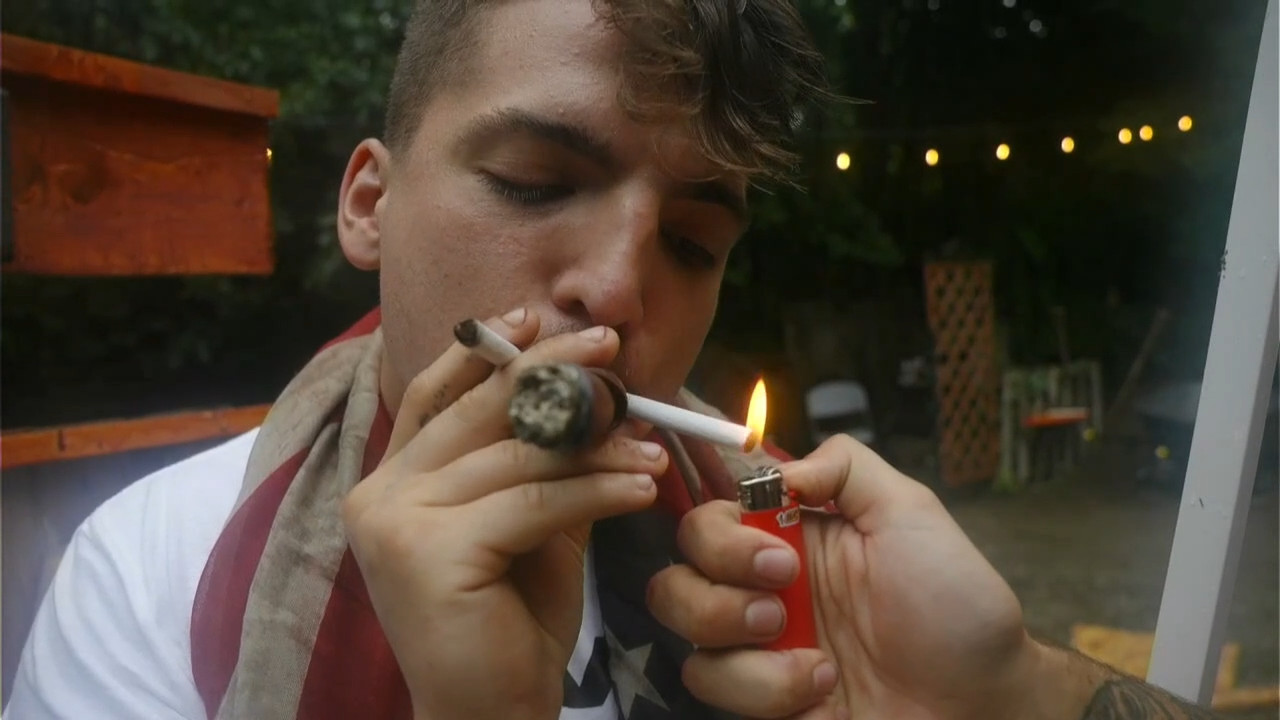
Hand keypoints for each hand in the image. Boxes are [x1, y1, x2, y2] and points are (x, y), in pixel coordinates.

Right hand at [342, 309, 665, 719]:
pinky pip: (534, 500)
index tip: (537, 316)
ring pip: (518, 455)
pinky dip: (598, 488)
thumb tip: (596, 394)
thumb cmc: (509, 621)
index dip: (486, 350)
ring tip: (652, 446)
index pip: (435, 394)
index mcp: (391, 480)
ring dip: (597, 444)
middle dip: (553, 373)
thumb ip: (543, 463)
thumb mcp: (529, 525)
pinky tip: (643, 487)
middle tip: (610, 349)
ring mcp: (395, 521)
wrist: (490, 713)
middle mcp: (379, 492)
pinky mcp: (430, 552)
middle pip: (477, 408)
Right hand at [647, 434, 1035, 719]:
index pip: (712, 516)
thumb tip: (780, 467)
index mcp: (792, 536)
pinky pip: (713, 683)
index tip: (778, 552)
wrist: (981, 701)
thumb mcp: (912, 512)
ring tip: (815, 658)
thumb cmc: (957, 609)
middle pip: (678, 571)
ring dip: (742, 642)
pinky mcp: (761, 698)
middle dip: (718, 587)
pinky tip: (821, 688)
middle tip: (780, 604)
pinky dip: (766, 688)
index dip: (722, 533)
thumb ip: (847, 467)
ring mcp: (759, 645)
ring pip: (684, 631)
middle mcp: (765, 587)